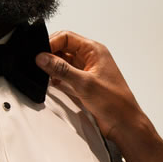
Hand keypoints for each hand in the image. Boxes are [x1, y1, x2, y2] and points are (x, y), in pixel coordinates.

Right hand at [36, 31, 162, 161]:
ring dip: (52, 67)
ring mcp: (86, 71)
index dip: (51, 42)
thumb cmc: (115, 102)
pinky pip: (65, 75)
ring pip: (63, 62)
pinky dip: (56, 78)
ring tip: (42, 74)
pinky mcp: (83, 84)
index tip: (39, 54)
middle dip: (50, 55)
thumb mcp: (84, 83)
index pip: (67, 37)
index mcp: (94, 50)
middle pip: (63, 48)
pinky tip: (51, 83)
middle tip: (38, 65)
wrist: (124, 124)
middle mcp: (90, 58)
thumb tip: (42, 57)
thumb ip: (61, 69)